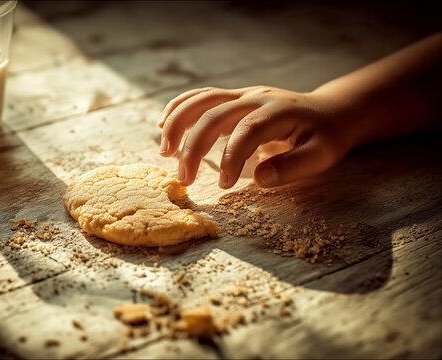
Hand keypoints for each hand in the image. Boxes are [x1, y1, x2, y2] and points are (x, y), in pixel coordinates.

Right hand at [158, 86, 354, 187]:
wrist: (330, 111)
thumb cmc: (326, 137)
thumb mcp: (323, 155)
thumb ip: (293, 167)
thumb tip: (260, 179)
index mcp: (280, 111)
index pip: (248, 130)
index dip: (231, 157)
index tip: (224, 185)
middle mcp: (257, 97)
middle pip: (215, 113)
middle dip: (194, 146)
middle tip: (184, 179)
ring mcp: (243, 94)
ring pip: (202, 100)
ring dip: (178, 123)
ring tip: (165, 152)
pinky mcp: (234, 98)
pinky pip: (201, 97)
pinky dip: (179, 108)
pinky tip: (163, 124)